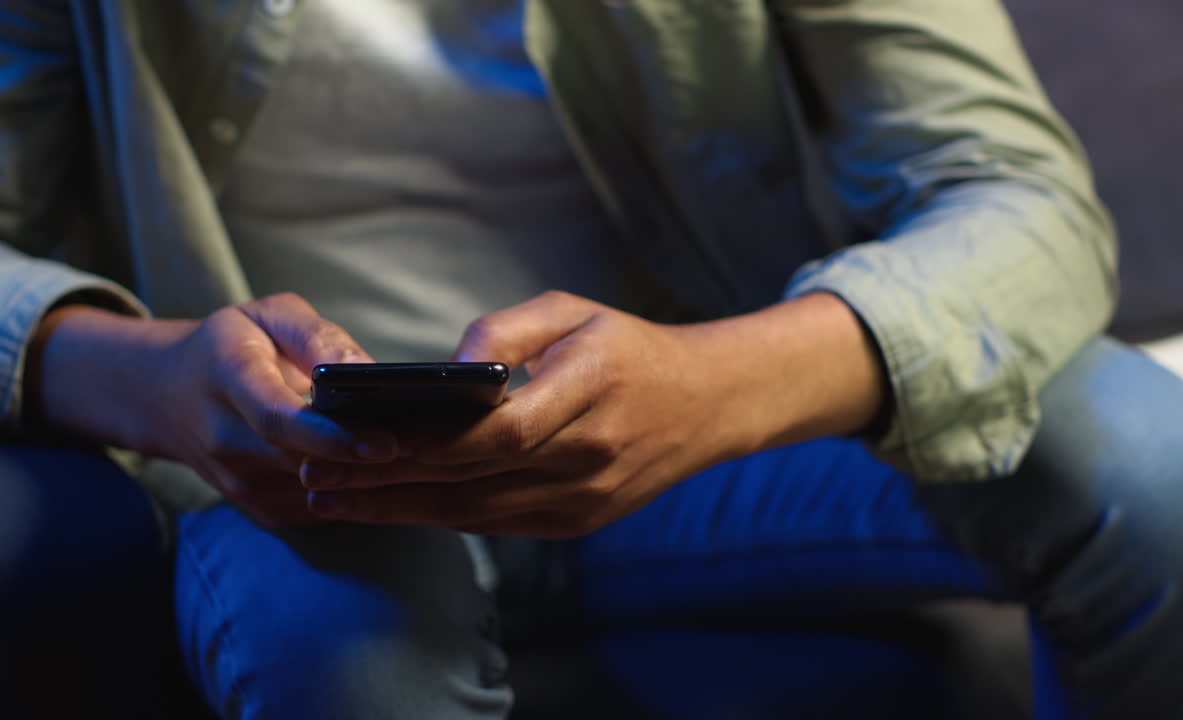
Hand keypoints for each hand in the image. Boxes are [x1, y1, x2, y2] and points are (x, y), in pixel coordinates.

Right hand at [31, 293, 397, 527]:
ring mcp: (237, 482)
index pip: (278, 419)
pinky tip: (383, 471)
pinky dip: (353, 492)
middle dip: (364, 462)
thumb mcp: (270, 315)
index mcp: (226, 378)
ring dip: (364, 479)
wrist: (167, 396)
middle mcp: (223, 438)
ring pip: (315, 490)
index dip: (332, 437)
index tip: (385, 443)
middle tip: (426, 451)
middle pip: (302, 462)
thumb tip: (365, 372)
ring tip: (415, 458)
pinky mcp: (256, 508)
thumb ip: (317, 337)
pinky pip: (317, 507)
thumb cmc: (232, 344)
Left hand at [301, 291, 886, 537]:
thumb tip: (447, 367)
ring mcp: (586, 498)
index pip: (499, 429)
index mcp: (592, 389)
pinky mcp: (580, 521)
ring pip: (477, 512)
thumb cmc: (631, 348)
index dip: (425, 442)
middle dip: (385, 481)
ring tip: (334, 498)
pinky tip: (393, 508)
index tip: (356, 438)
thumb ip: (507, 330)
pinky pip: (497, 525)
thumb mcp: (575, 310)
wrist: (707, 404)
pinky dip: (440, 518)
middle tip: (315, 476)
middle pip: (472, 479)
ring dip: (399, 508)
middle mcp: (590, 454)